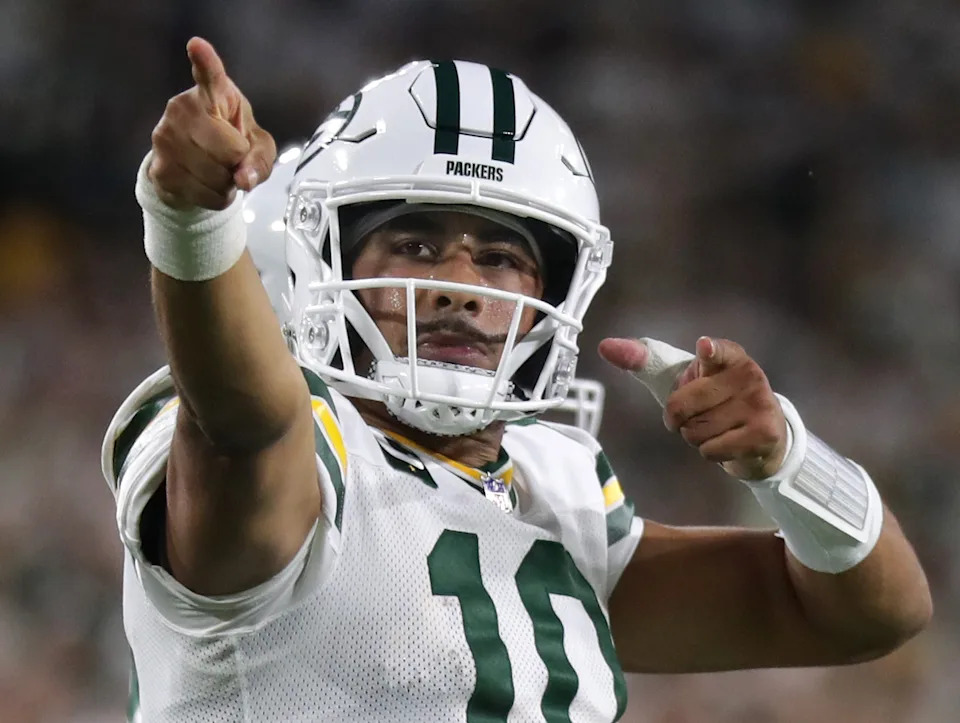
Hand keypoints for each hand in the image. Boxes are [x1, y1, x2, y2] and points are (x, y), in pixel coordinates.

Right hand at [148, 37, 275, 209]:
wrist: (194, 169)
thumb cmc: (230, 145)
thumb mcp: (257, 147)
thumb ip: (259, 159)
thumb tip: (243, 179)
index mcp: (211, 94)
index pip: (209, 76)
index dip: (205, 63)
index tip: (198, 46)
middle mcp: (182, 109)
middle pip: (228, 151)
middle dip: (238, 164)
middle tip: (230, 160)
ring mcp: (165, 138)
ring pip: (216, 177)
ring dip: (227, 185)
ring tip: (219, 172)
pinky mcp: (159, 168)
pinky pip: (202, 195)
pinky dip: (216, 199)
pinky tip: (207, 186)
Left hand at [599, 336, 787, 479]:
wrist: (761, 434)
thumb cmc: (713, 400)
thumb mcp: (682, 377)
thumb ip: (643, 360)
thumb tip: (604, 346)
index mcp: (728, 356)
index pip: (718, 350)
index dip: (710, 350)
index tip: (703, 348)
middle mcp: (748, 375)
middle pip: (682, 406)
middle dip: (678, 418)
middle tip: (697, 415)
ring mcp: (759, 403)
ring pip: (696, 431)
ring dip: (695, 437)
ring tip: (716, 427)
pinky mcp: (764, 433)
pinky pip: (711, 450)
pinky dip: (709, 452)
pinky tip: (728, 442)